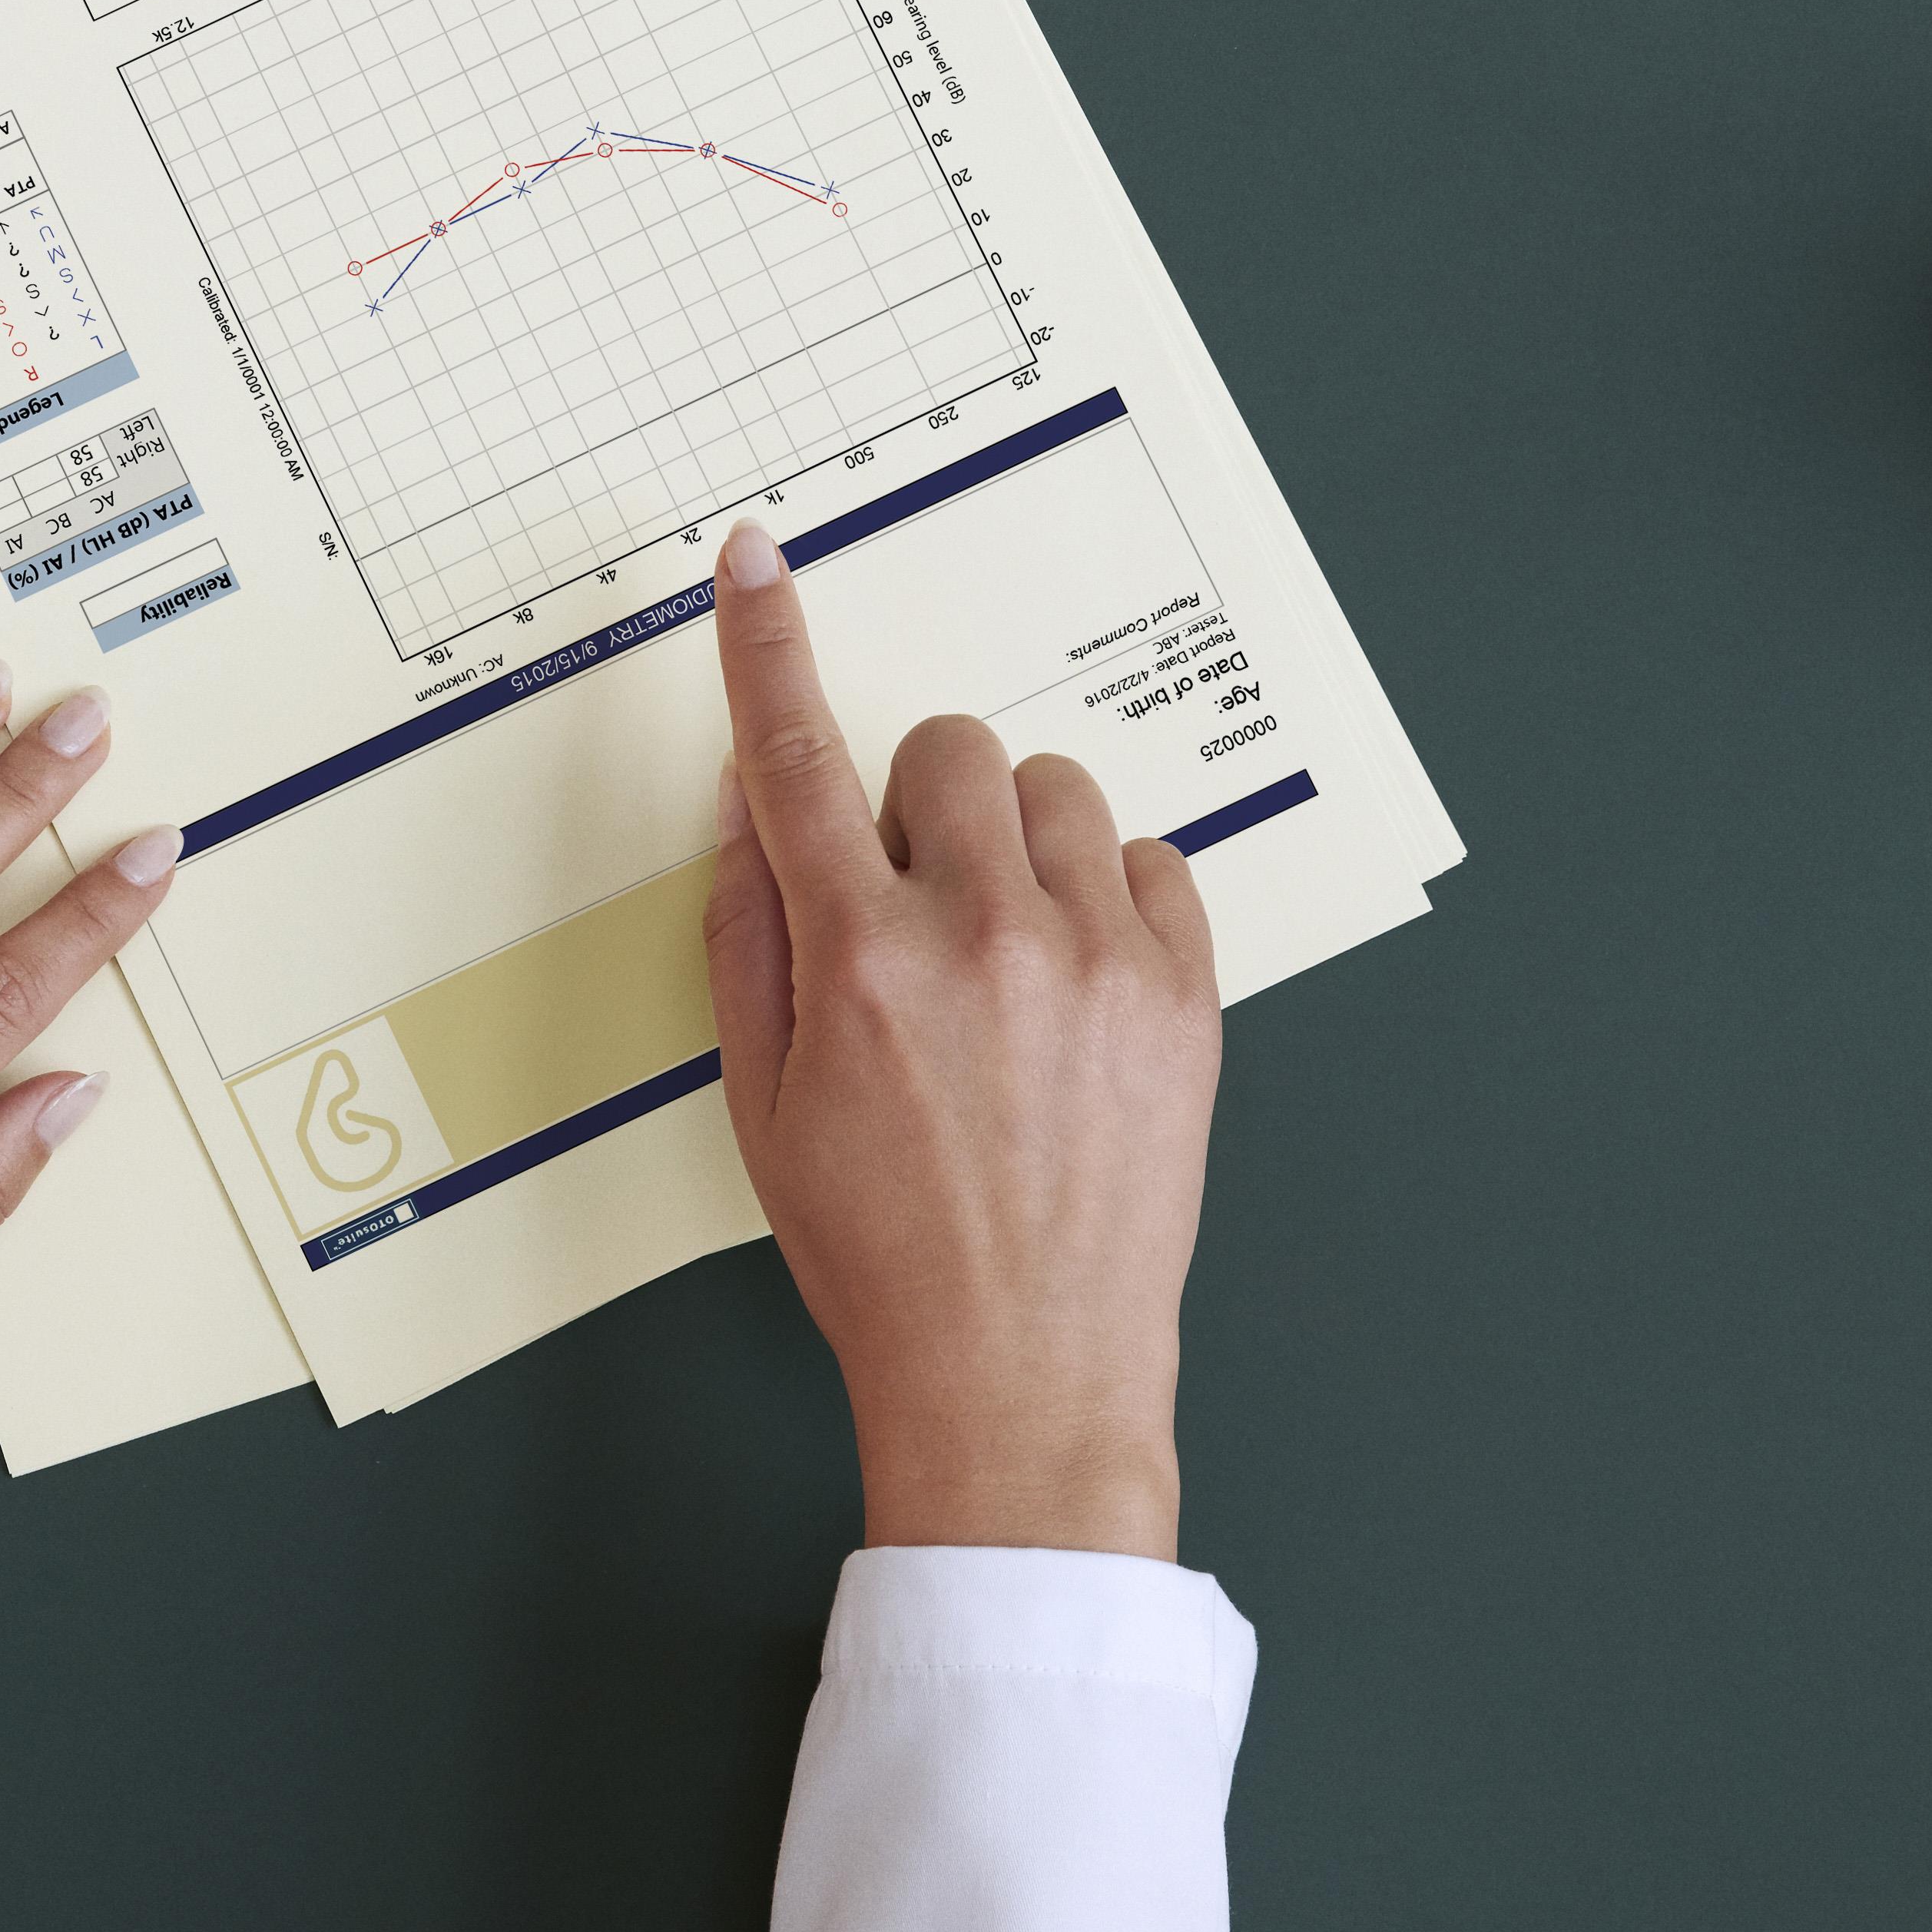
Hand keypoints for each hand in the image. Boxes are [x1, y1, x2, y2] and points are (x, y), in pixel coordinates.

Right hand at [701, 521, 1219, 1557]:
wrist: (1019, 1369)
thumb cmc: (876, 1247)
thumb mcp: (760, 1099)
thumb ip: (748, 937)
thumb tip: (753, 814)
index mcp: (856, 962)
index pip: (795, 758)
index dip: (763, 647)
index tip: (755, 562)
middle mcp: (979, 938)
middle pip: (948, 751)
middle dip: (919, 805)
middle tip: (914, 902)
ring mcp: (1095, 962)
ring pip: (1056, 790)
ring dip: (1017, 842)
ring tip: (1003, 949)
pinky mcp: (1183, 997)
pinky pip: (1152, 863)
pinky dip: (1108, 897)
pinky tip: (1073, 983)